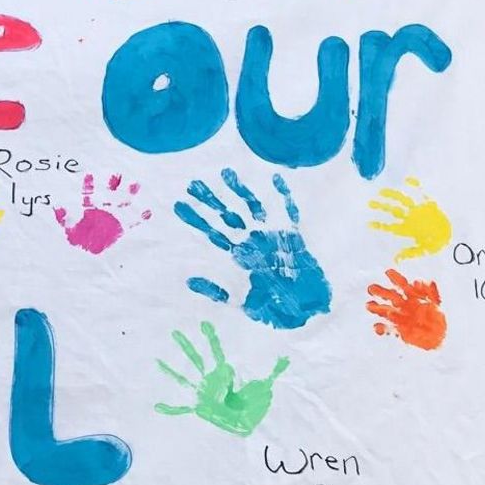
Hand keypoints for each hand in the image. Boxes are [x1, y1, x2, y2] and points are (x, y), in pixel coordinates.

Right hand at [153, 321, 288, 436]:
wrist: (247, 425)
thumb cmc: (254, 406)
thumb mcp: (265, 387)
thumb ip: (274, 371)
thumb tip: (287, 357)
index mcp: (224, 373)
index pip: (216, 352)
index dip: (211, 339)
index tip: (204, 324)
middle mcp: (210, 380)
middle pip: (197, 359)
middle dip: (187, 347)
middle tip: (175, 332)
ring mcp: (203, 393)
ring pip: (185, 378)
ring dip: (172, 370)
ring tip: (158, 360)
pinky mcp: (199, 408)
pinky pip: (182, 407)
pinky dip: (170, 408)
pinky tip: (158, 405)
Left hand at [174, 169, 330, 328]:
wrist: (305, 311)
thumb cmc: (274, 307)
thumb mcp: (240, 302)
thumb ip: (216, 290)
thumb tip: (189, 280)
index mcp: (239, 255)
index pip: (212, 232)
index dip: (196, 219)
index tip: (178, 204)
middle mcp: (253, 241)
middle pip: (228, 215)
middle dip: (211, 200)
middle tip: (192, 184)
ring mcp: (272, 235)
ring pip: (253, 207)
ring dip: (241, 191)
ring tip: (226, 173)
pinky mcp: (293, 236)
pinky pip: (288, 212)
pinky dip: (283, 196)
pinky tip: (275, 178)